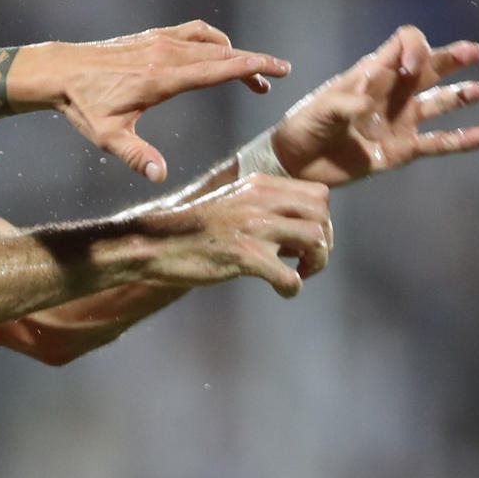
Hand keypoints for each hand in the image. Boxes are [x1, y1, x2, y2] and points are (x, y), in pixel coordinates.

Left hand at [41, 21, 290, 182]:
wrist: (59, 71)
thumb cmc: (82, 105)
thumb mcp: (107, 137)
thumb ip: (137, 156)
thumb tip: (162, 175)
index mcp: (162, 79)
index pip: (218, 69)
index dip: (252, 68)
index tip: (278, 70)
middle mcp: (165, 54)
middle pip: (222, 53)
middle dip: (253, 62)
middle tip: (277, 74)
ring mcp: (159, 41)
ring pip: (210, 41)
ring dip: (234, 53)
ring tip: (250, 73)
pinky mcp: (152, 37)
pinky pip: (193, 32)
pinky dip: (213, 41)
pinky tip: (218, 53)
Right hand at [140, 173, 332, 297]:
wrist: (154, 244)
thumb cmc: (193, 231)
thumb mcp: (232, 204)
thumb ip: (264, 209)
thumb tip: (301, 236)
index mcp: (259, 186)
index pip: (318, 194)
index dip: (322, 220)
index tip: (307, 239)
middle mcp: (260, 202)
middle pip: (322, 215)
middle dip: (324, 242)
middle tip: (307, 261)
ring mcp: (253, 228)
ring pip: (315, 241)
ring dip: (316, 264)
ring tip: (300, 275)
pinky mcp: (244, 257)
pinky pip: (289, 277)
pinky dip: (292, 288)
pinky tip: (282, 291)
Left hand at [270, 25, 478, 187]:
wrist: (297, 165)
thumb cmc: (304, 129)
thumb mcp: (318, 112)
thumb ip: (342, 106)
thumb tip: (365, 106)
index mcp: (370, 76)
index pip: (401, 45)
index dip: (414, 49)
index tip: (412, 67)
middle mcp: (391, 94)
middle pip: (427, 68)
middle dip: (449, 59)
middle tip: (474, 53)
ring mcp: (399, 121)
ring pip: (437, 103)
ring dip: (459, 95)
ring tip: (478, 91)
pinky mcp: (402, 149)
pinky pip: (438, 143)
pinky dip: (462, 140)